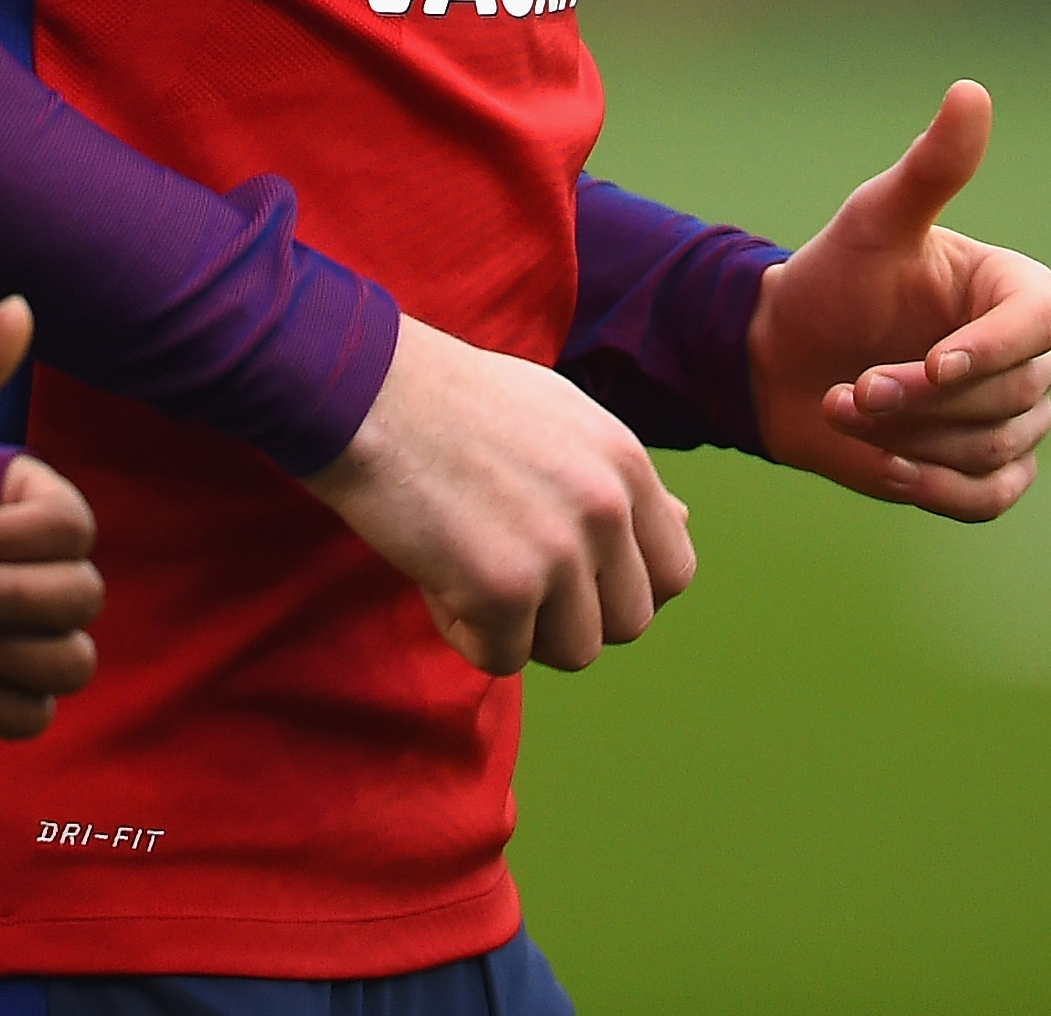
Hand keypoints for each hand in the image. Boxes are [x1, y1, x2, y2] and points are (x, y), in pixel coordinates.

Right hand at [306, 315, 694, 675]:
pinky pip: (502, 659)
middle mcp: (606, 508)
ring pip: (574, 651)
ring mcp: (558, 550)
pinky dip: (465, 632)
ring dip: (521, 628)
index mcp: (626, 464)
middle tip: (511, 574)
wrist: (365, 390)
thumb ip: (620, 479)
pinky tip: (436, 574)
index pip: (675, 572)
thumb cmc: (453, 401)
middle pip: (629, 623)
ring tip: (472, 568)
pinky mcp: (502, 588)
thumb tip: (685, 524)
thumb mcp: (561, 417)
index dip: (623, 587)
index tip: (572, 574)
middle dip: (571, 615)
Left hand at [747, 79, 1050, 520]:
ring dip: (913, 438)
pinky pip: (988, 497)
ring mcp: (1012, 417)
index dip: (987, 351)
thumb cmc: (832, 279)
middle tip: (852, 386)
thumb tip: (972, 91)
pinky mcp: (988, 472)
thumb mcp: (874, 221)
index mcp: (1017, 291)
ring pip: (995, 448)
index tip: (930, 363)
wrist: (783, 360)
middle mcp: (1028, 355)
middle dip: (925, 400)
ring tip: (847, 408)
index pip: (1035, 329)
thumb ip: (930, 168)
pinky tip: (883, 463)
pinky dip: (935, 487)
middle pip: (1014, 397)